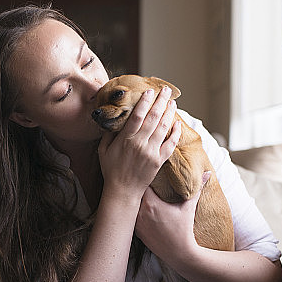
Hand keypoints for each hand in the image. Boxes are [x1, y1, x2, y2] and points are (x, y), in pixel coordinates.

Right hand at [97, 86, 181, 201]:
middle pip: (153, 117)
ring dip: (169, 113)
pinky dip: (175, 132)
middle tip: (165, 90)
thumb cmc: (111, 169)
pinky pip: (170, 144)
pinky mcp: (159, 161)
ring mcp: (152, 152)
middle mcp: (140, 144)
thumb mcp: (103, 150)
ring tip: (172, 102)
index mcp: (126, 140)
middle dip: (160, 101)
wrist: (123, 191)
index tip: (149, 91)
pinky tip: (177, 123)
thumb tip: (114, 119)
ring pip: (163, 128)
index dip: (144, 102)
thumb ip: (109, 134)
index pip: (137, 115)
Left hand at [135, 171, 210, 263]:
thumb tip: (207, 173)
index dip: (144, 178)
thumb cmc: (184, 229)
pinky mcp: (137, 232)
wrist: (179, 253)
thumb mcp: (188, 208)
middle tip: (143, 183)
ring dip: (134, 201)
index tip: (149, 175)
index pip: (142, 184)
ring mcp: (136, 224)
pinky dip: (135, 214)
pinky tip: (140, 212)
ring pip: (130, 207)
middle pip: (134, 194)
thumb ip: (197, 188)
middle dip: (138, 188)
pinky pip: (131, 218)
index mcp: (151, 204)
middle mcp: (140, 213)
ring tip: (139, 196)